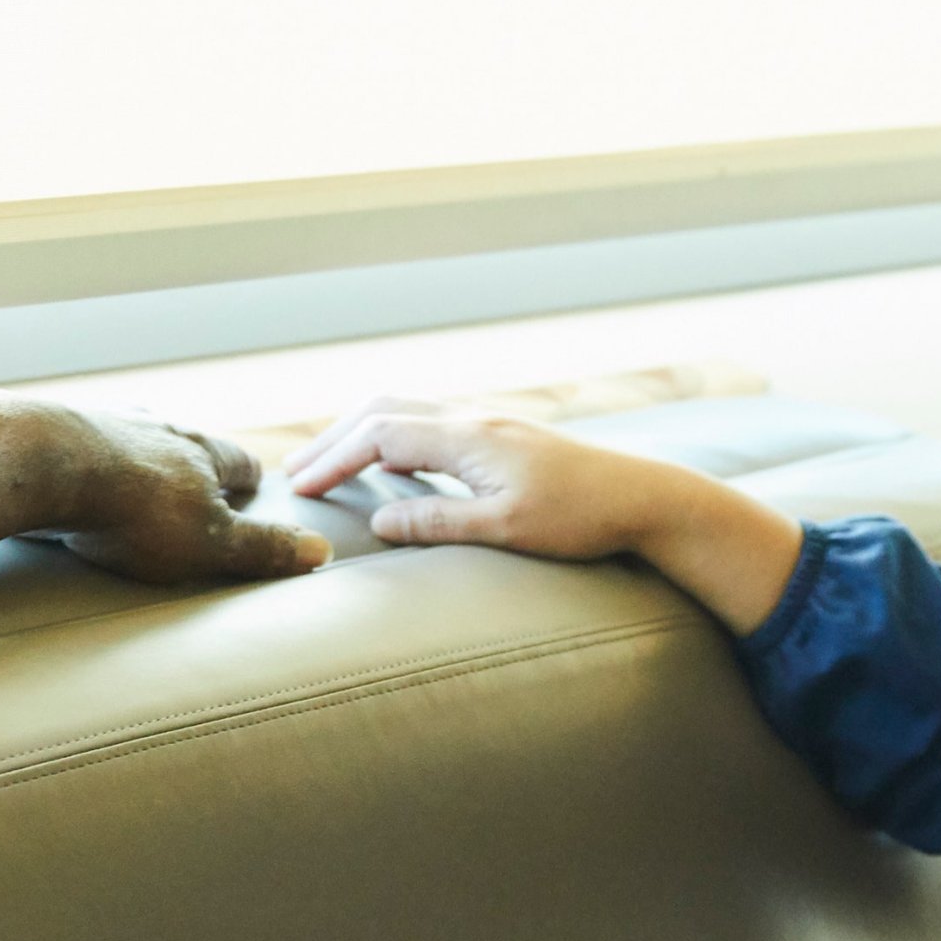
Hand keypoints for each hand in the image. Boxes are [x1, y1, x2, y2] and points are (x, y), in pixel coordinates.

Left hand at [8, 396, 331, 583]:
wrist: (40, 461)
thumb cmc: (132, 506)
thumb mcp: (208, 541)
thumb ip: (260, 547)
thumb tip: (320, 552)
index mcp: (197, 450)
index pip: (236, 462)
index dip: (246, 478)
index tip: (252, 485)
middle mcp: (153, 426)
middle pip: (182, 445)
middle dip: (188, 466)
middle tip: (192, 485)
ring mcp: (100, 423)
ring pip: (128, 439)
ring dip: (132, 459)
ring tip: (128, 483)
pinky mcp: (50, 432)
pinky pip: (75, 448)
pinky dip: (79, 465)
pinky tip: (67, 483)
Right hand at [282, 396, 804, 630]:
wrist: (644, 498)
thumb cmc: (580, 519)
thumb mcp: (505, 529)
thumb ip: (439, 523)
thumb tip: (379, 522)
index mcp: (469, 438)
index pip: (380, 436)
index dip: (334, 460)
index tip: (301, 489)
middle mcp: (474, 420)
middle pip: (384, 411)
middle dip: (335, 440)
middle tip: (296, 472)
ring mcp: (488, 424)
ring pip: (407, 411)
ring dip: (361, 433)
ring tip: (329, 463)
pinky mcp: (501, 437)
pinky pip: (430, 423)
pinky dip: (392, 435)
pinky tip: (389, 464)